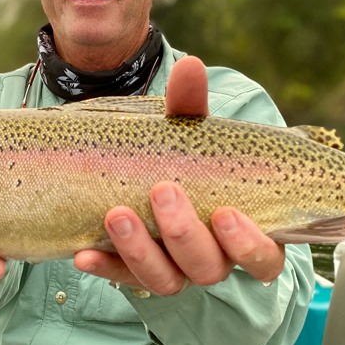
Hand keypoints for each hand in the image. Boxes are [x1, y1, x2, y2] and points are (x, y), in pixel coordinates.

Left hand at [73, 56, 284, 294]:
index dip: (248, 244)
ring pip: (165, 279)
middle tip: (162, 190)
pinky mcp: (135, 273)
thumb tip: (191, 65)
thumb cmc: (185, 158)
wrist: (144, 178)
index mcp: (244, 233)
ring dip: (140, 250)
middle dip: (184, 233)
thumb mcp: (188, 132)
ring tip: (116, 214)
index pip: (262, 258)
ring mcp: (174, 271)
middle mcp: (213, 260)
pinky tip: (82, 254)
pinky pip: (122, 279)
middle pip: (207, 267)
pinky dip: (105, 267)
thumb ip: (189, 105)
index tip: (225, 213)